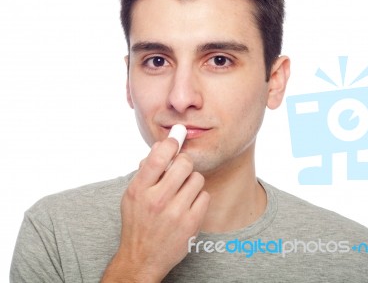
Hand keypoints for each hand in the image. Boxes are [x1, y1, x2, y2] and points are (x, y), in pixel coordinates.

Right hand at [102, 138, 209, 281]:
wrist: (142, 258)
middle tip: (180, 169)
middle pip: (184, 163)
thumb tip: (162, 146)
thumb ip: (146, 170)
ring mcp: (175, 213)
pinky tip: (189, 204)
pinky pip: (205, 196)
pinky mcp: (191, 224)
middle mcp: (157, 200)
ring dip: (192, 181)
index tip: (176, 140)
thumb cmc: (137, 222)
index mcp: (139, 189)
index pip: (158, 156)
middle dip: (184, 163)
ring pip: (197, 178)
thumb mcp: (132, 194)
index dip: (171, 143)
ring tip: (183, 190)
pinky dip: (198, 198)